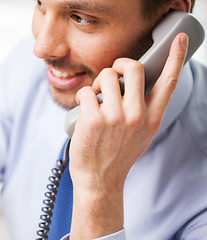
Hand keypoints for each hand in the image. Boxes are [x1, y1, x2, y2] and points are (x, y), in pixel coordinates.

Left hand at [69, 33, 188, 238]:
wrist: (99, 181)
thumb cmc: (116, 156)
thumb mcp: (140, 135)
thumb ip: (143, 111)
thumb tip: (133, 85)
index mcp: (152, 118)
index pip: (169, 82)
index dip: (176, 57)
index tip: (179, 39)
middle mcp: (137, 115)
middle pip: (133, 67)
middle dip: (118, 65)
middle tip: (111, 76)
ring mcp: (116, 117)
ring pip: (106, 75)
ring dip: (97, 82)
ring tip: (95, 98)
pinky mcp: (94, 119)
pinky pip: (86, 91)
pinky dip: (82, 96)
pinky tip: (83, 108)